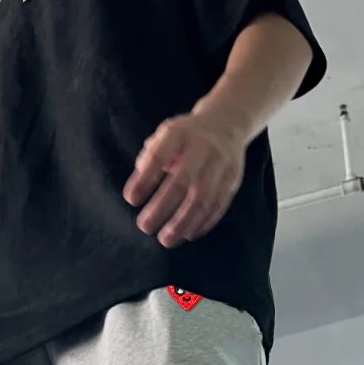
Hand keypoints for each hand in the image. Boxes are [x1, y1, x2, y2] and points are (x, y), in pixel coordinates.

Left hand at [123, 112, 247, 248]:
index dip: (144, 180)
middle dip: (161, 209)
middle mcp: (202, 147)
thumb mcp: (165, 135)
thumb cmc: (186, 137)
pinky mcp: (233, 180)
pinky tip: (188, 235)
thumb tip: (140, 188)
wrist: (227, 125)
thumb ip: (150, 158)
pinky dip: (202, 224)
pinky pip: (218, 206)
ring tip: (166, 240)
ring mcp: (220, 164)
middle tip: (144, 227)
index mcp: (180, 133)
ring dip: (182, 224)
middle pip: (181, 183)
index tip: (131, 200)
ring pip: (202, 200)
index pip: (159, 157)